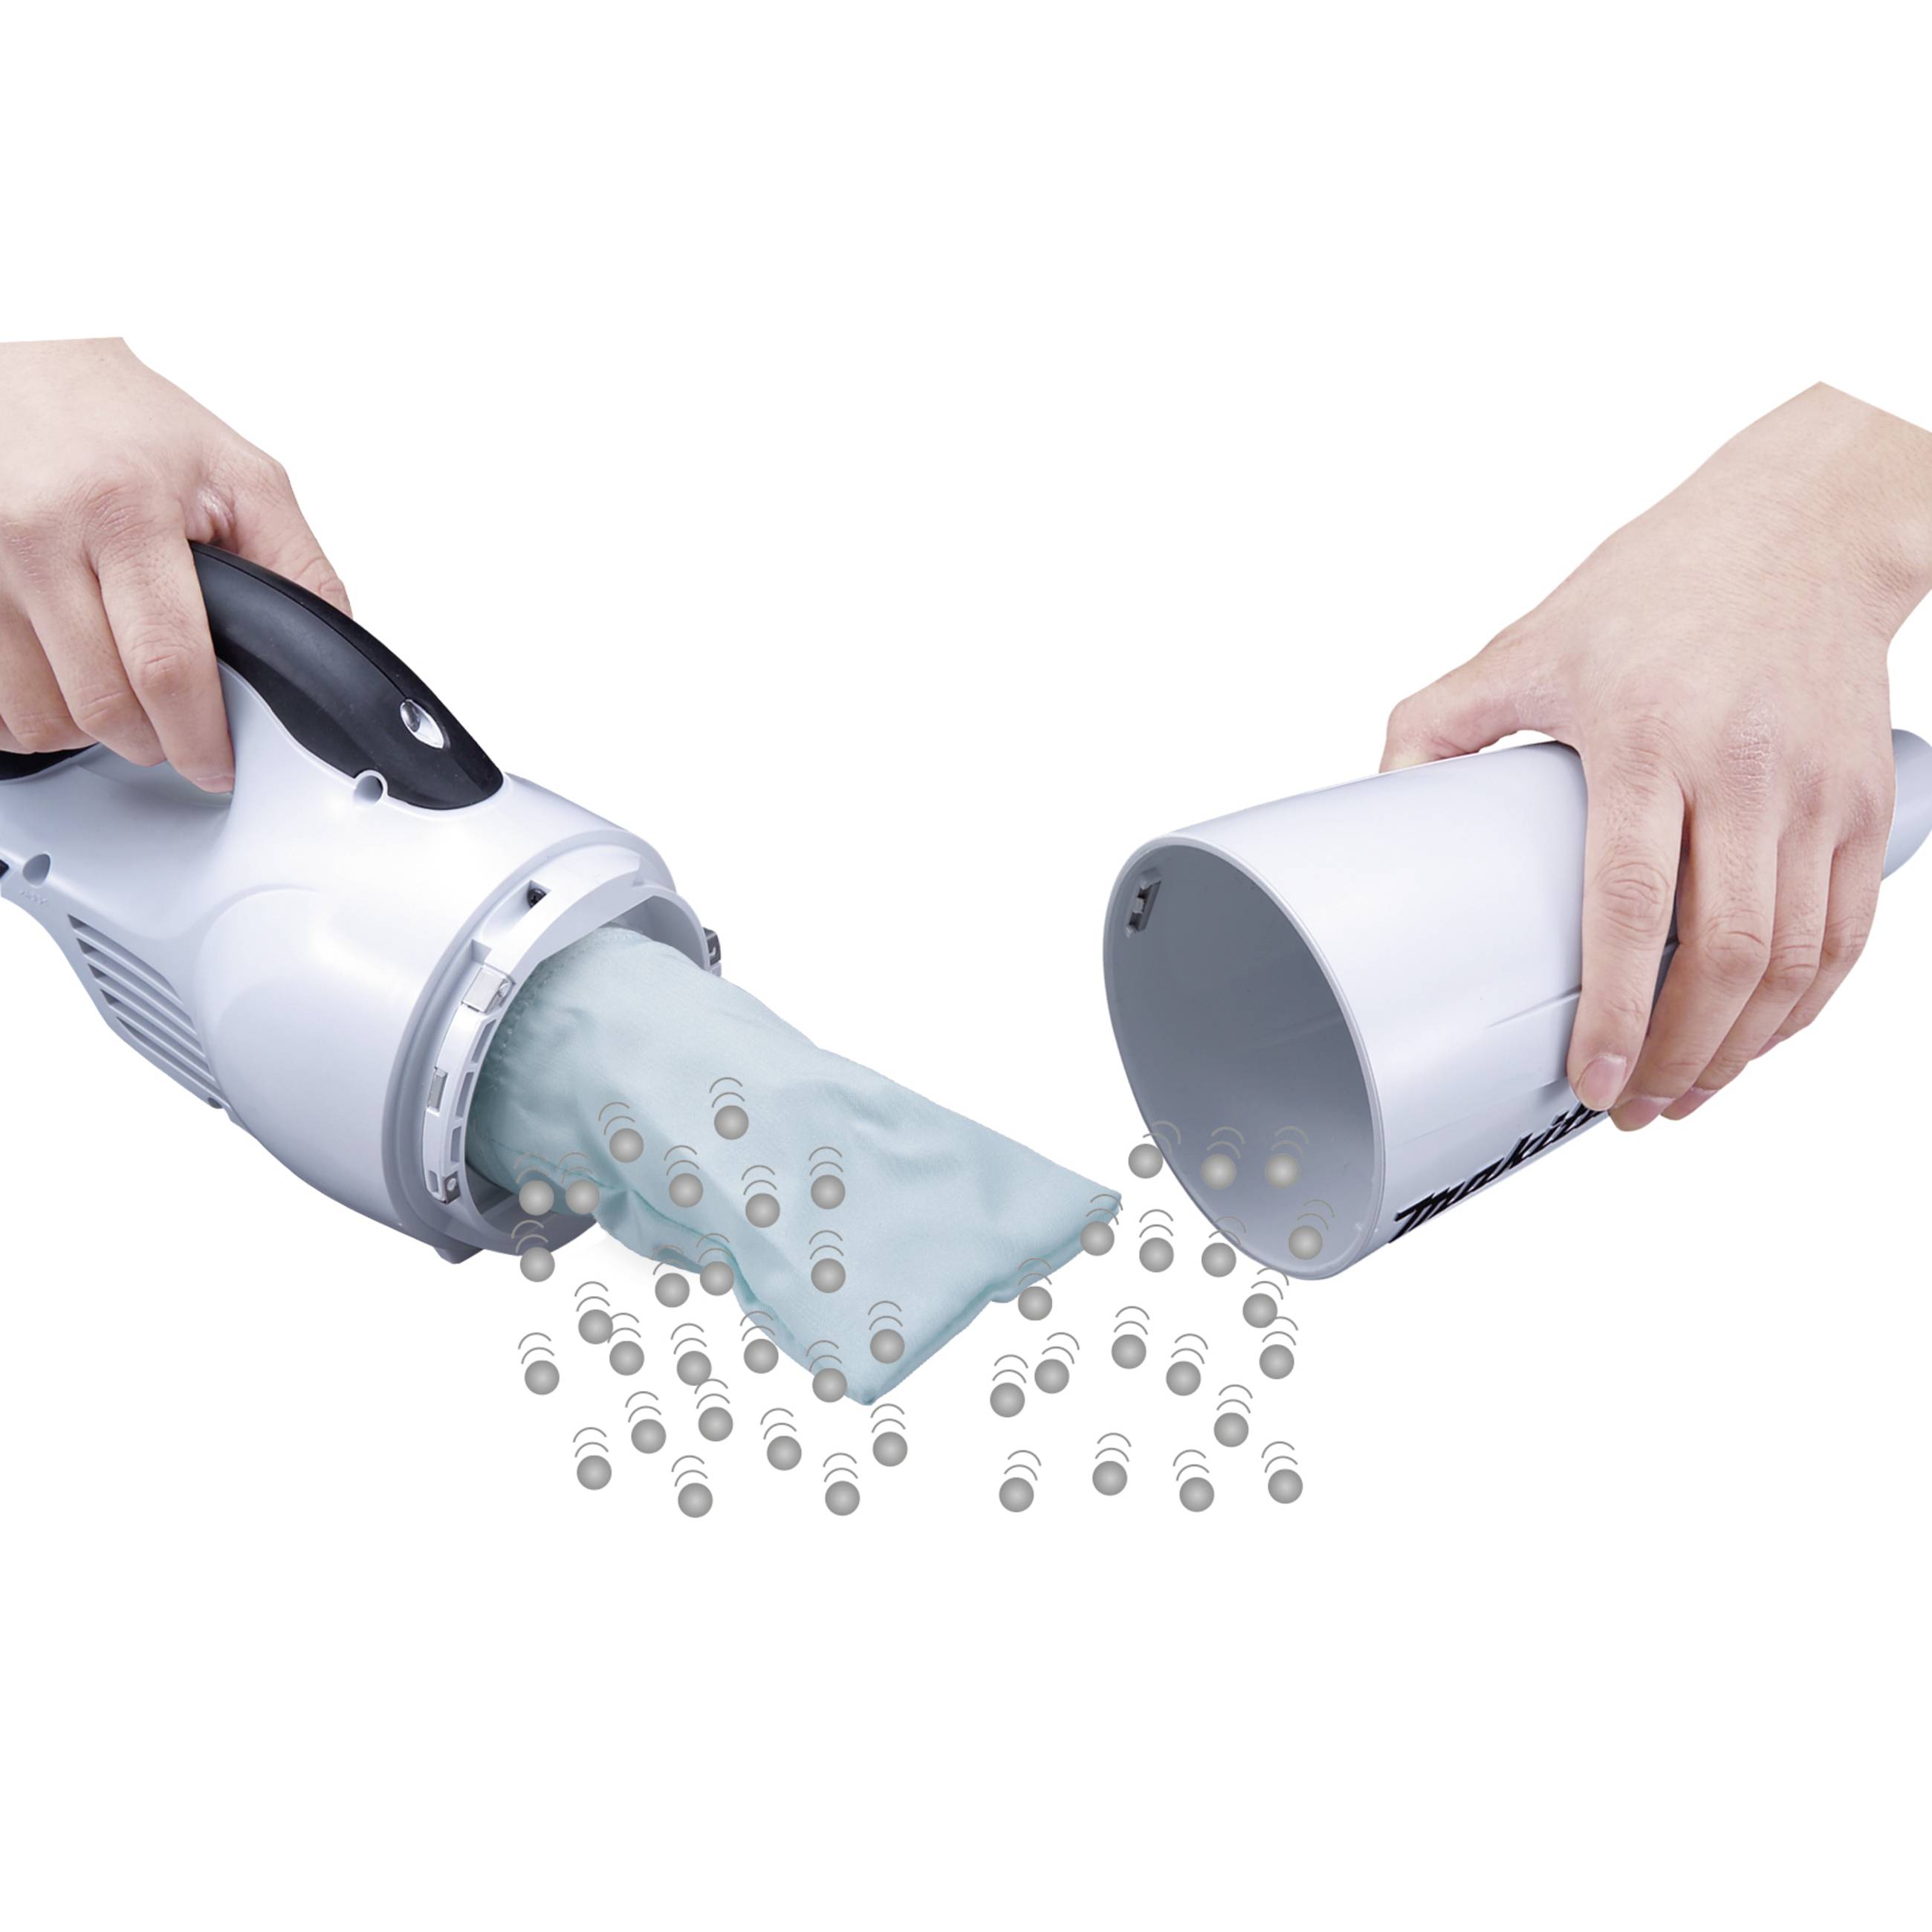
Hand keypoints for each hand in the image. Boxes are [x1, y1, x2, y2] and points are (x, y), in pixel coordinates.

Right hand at [0, 339, 347, 789]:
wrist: (29, 366)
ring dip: (93, 732)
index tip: (217, 763)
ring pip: (40, 714)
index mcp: (124, 506)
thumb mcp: (242, 476)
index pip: (167, 663)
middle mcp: (40, 533)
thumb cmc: (129, 421)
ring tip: (128, 699)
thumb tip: (331, 646)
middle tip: (179, 731)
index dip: (199, 735)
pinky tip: (68, 685)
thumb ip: (296, 565)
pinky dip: (34, 715)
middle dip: (155, 741)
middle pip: (102, 703)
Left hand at [1383, 383, 1931, 1128]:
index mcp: (1645, 739)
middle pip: (1724, 953)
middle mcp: (1741, 770)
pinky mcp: (1866, 801)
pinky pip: (1847, 931)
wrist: (1800, 528)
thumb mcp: (1530, 642)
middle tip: (1635, 1110)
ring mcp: (1816, 791)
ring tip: (1688, 1095)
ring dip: (1742, 1049)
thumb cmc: (1657, 587)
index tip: (1591, 1080)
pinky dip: (1806, 1004)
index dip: (1617, 1011)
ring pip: (1794, 959)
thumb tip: (1381, 795)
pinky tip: (1760, 1039)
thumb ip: (1442, 722)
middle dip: (1680, 1056)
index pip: (1630, 904)